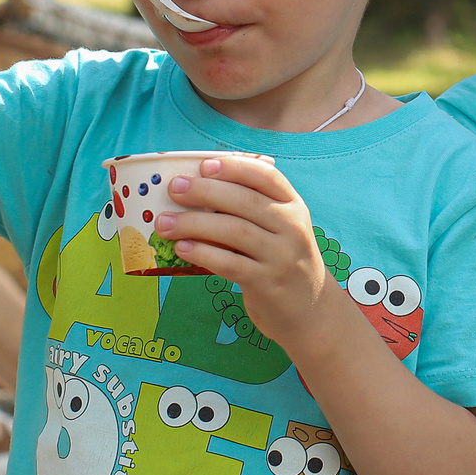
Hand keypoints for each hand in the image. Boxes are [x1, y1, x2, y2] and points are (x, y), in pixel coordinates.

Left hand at [152, 157, 343, 348]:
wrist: (311, 310)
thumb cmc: (284, 261)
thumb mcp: (281, 230)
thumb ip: (253, 210)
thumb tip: (198, 190)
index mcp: (294, 206)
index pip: (267, 177)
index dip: (235, 167)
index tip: (205, 165)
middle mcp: (291, 228)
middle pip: (245, 201)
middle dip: (205, 191)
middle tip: (174, 188)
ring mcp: (281, 256)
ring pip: (234, 231)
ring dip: (194, 224)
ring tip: (164, 223)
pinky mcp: (268, 283)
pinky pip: (230, 264)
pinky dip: (203, 253)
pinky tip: (182, 248)